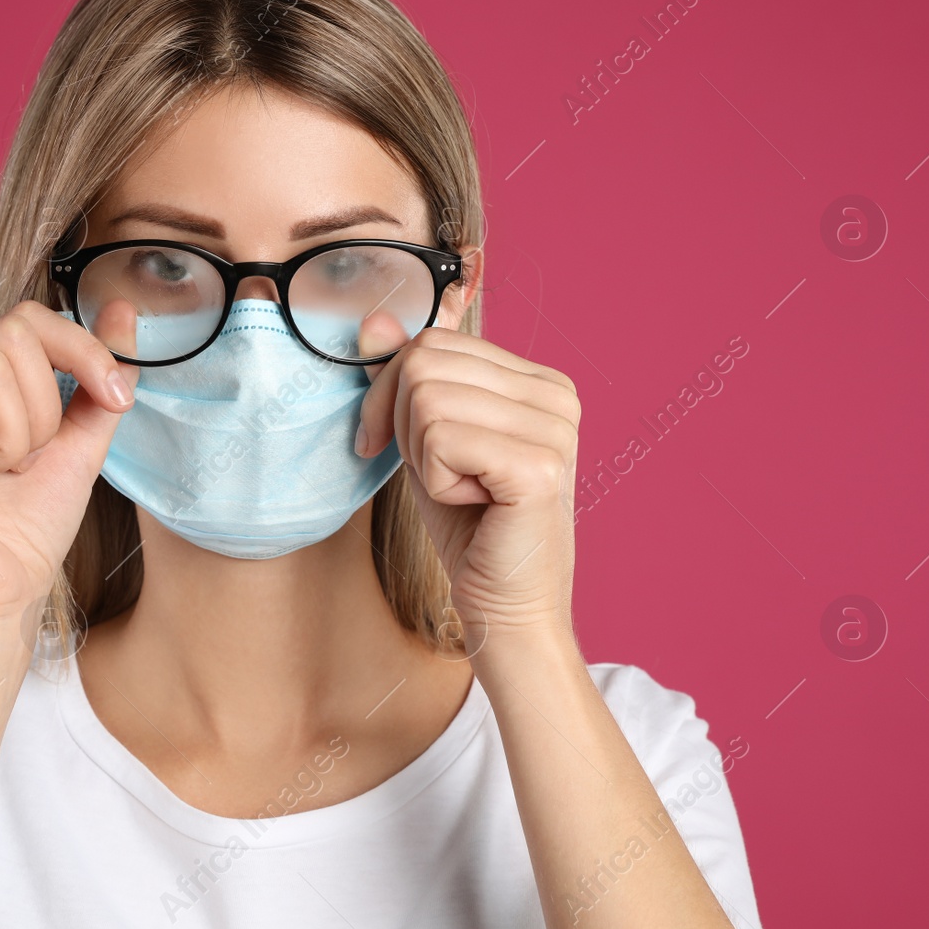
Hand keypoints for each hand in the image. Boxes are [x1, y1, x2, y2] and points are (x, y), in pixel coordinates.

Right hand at [0, 300, 139, 630]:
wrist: (0, 598)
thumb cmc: (28, 533)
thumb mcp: (80, 445)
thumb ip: (98, 380)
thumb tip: (125, 308)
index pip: (29, 321)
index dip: (81, 348)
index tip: (118, 397)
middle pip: (14, 333)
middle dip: (48, 405)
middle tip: (28, 461)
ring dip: (17, 433)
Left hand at [355, 327, 580, 637]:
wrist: (507, 608)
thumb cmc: (470, 528)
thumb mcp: (426, 439)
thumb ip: (406, 377)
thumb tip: (372, 320)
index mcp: (539, 380)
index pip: (433, 341)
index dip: (391, 393)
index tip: (391, 444)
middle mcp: (557, 394)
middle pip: (424, 363)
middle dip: (403, 426)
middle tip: (441, 476)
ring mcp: (553, 428)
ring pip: (426, 398)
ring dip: (422, 457)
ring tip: (464, 491)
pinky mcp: (538, 466)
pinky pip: (439, 439)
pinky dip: (436, 481)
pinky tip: (474, 505)